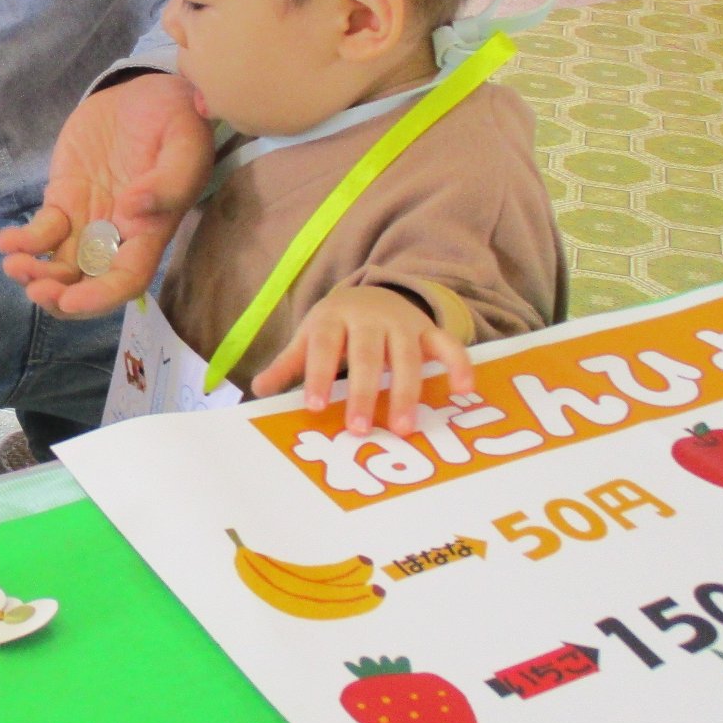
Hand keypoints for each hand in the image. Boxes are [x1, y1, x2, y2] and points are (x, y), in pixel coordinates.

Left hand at [0, 73, 212, 317]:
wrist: (146, 92)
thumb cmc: (177, 119)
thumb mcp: (186, 143)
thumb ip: (170, 181)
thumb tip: (134, 210)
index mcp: (151, 232)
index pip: (127, 280)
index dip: (100, 298)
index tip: (71, 301)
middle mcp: (118, 235)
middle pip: (87, 284)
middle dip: (59, 296)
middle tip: (34, 287)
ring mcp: (87, 218)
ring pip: (60, 265)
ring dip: (35, 274)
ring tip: (14, 265)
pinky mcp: (64, 198)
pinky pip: (43, 231)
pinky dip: (24, 241)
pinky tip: (8, 241)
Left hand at [250, 286, 475, 434]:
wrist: (372, 292)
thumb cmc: (336, 325)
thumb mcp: (309, 337)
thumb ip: (288, 364)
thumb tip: (258, 390)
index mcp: (334, 318)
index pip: (325, 346)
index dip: (319, 375)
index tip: (313, 407)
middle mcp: (370, 318)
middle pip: (367, 355)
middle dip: (364, 392)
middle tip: (359, 429)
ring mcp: (403, 324)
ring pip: (407, 356)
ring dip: (407, 391)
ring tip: (403, 428)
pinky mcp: (428, 331)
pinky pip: (448, 345)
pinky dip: (459, 363)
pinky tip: (464, 389)